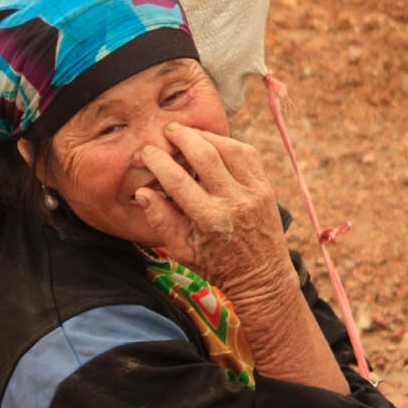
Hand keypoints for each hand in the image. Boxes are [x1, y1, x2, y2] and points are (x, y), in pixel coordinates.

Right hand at [134, 121, 290, 295]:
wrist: (262, 276)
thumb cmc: (217, 266)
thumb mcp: (182, 251)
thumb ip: (161, 220)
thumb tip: (141, 192)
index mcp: (209, 219)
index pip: (178, 180)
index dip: (158, 161)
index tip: (146, 152)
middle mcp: (233, 201)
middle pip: (205, 155)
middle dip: (182, 137)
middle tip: (167, 130)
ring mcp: (253, 191)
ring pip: (228, 148)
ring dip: (206, 136)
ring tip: (189, 134)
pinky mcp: (265, 187)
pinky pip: (247, 153)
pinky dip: (228, 143)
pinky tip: (214, 143)